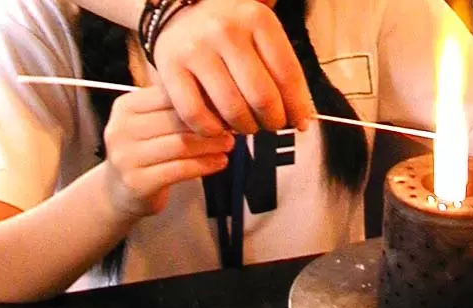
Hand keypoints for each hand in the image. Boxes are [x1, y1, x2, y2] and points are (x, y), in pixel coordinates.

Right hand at [103, 86, 234, 216]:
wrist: (118, 192)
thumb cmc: (143, 153)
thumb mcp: (149, 125)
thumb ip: (173, 110)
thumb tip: (218, 99)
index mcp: (125, 107)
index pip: (168, 96)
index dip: (200, 100)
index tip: (224, 106)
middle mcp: (121, 130)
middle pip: (176, 121)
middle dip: (209, 124)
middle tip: (232, 127)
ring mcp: (126, 158)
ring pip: (180, 145)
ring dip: (210, 145)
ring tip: (229, 144)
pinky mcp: (138, 182)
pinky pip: (180, 169)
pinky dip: (205, 165)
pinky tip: (220, 162)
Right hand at [152, 0, 313, 135]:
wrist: (180, 11)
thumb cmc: (231, 32)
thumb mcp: (261, 35)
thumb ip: (282, 70)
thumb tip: (303, 119)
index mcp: (256, 18)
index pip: (288, 74)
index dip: (298, 106)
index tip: (301, 123)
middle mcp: (225, 30)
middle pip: (262, 96)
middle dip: (273, 120)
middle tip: (272, 124)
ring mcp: (195, 49)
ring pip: (232, 109)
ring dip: (246, 128)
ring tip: (248, 125)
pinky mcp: (169, 68)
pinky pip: (195, 114)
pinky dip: (212, 130)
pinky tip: (220, 128)